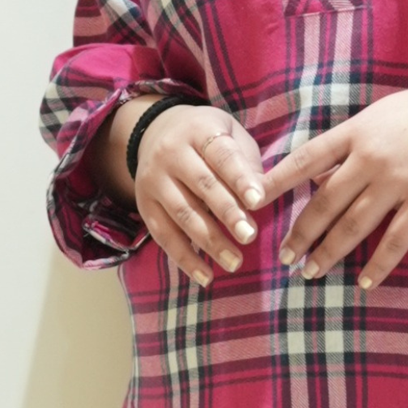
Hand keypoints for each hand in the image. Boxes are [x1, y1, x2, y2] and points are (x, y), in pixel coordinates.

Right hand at [101, 98, 266, 288]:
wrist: (156, 132)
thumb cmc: (208, 139)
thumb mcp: (231, 135)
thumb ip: (247, 163)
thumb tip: (264, 197)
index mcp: (199, 130)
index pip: (222, 156)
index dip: (240, 179)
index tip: (259, 202)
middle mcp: (171, 152)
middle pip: (201, 185)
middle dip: (227, 213)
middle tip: (249, 236)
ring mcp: (153, 179)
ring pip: (182, 213)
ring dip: (210, 241)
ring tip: (235, 262)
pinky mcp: (143, 204)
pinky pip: (164, 235)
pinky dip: (185, 259)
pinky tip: (206, 276)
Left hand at [252, 72, 407, 290]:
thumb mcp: (382, 115)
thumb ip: (350, 143)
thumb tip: (319, 174)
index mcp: (357, 132)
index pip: (305, 160)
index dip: (276, 183)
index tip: (251, 203)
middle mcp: (372, 158)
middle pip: (324, 203)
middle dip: (300, 233)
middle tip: (284, 257)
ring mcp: (398, 182)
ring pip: (353, 226)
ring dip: (328, 253)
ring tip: (311, 271)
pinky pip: (396, 241)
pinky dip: (378, 265)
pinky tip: (364, 282)